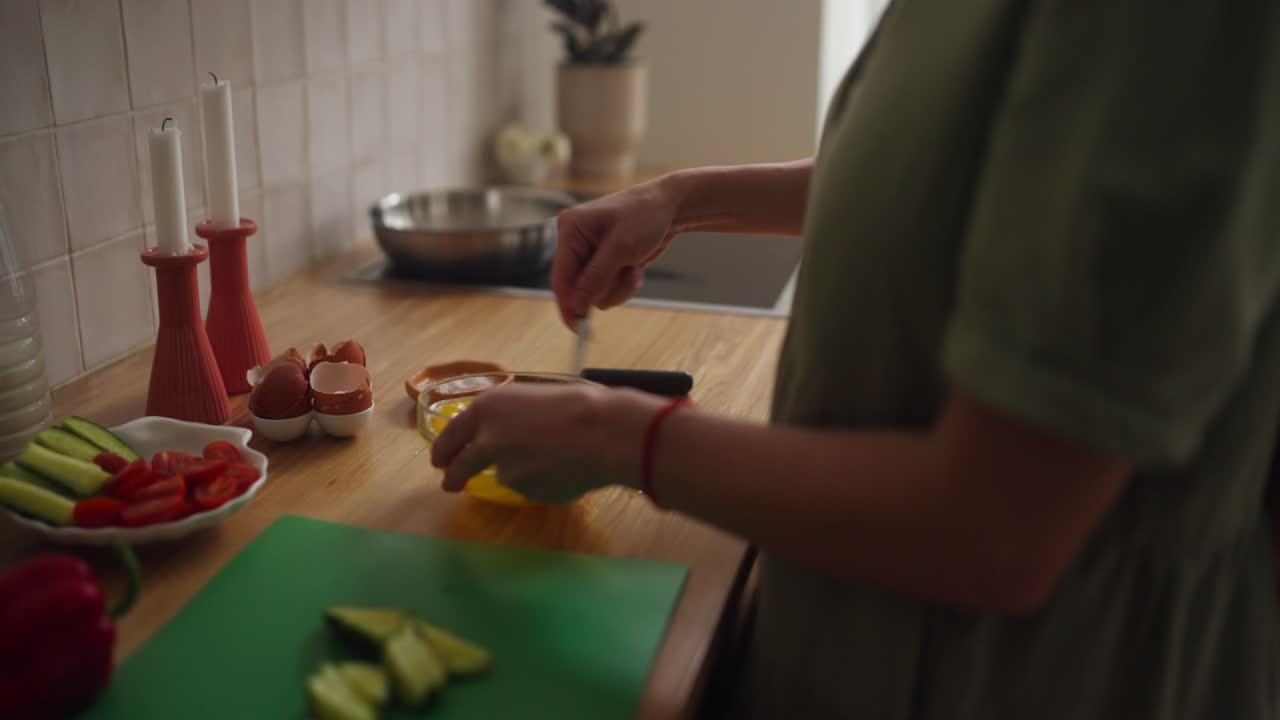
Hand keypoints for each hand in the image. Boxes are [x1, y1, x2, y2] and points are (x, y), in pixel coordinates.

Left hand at [429, 384, 659, 504]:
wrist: (605, 431)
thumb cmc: (578, 403)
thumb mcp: (533, 396)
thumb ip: (509, 416)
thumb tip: (504, 432)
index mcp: (488, 408)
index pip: (453, 434)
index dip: (443, 449)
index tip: (439, 461)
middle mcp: (488, 440)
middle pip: (461, 466)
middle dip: (453, 476)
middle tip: (450, 483)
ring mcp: (506, 470)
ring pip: (506, 475)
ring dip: (521, 471)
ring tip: (557, 455)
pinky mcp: (527, 491)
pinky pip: (532, 488)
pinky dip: (544, 482)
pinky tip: (567, 468)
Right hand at [551, 180, 681, 326]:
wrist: (671, 207)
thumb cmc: (646, 214)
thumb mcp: (621, 247)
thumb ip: (596, 278)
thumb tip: (576, 306)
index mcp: (570, 229)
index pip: (560, 276)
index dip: (569, 304)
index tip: (579, 328)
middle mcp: (575, 242)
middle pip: (577, 288)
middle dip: (605, 288)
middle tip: (627, 274)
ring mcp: (589, 255)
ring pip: (594, 293)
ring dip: (618, 287)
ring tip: (633, 266)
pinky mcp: (603, 264)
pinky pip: (607, 289)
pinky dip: (624, 285)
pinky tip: (635, 267)